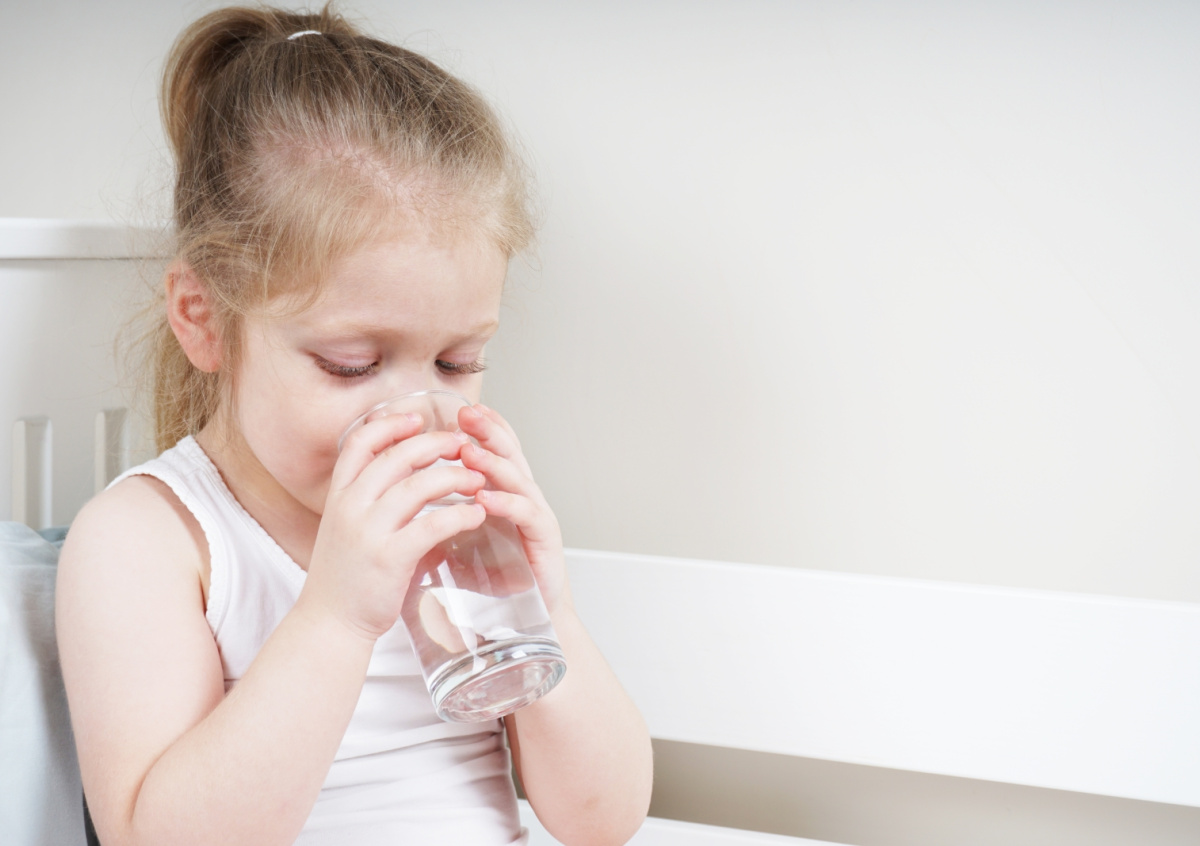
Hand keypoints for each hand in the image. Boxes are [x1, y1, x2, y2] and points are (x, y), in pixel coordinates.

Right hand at [300, 412, 488, 640]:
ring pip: (418, 485)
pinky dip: (460, 515)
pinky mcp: (389, 558)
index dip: (389, 423)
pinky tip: (476, 514)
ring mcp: (368, 531)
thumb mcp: (347, 528)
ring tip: (477, 479)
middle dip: (434, 444)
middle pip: (397, 456)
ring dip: (454, 476)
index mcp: (338, 496)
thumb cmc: (346, 577)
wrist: (330, 623)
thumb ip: (373, 501)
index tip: (417, 417)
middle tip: (461, 444)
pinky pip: (433, 525)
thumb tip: (412, 477)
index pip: (359, 442)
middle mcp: (349, 507)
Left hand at [457, 404, 570, 614]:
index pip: (495, 450)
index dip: (481, 428)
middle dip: (488, 432)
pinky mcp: (544, 540)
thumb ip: (441, 512)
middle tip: (467, 415)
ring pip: (518, 479)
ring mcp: (537, 516)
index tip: (457, 410)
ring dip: (493, 465)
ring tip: (470, 453)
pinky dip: (506, 503)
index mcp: (504, 492)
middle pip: (510, 454)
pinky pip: (526, 515)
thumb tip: (399, 498)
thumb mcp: (459, 537)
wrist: (525, 617)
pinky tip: (487, 497)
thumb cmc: (491, 578)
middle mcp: (524, 497)